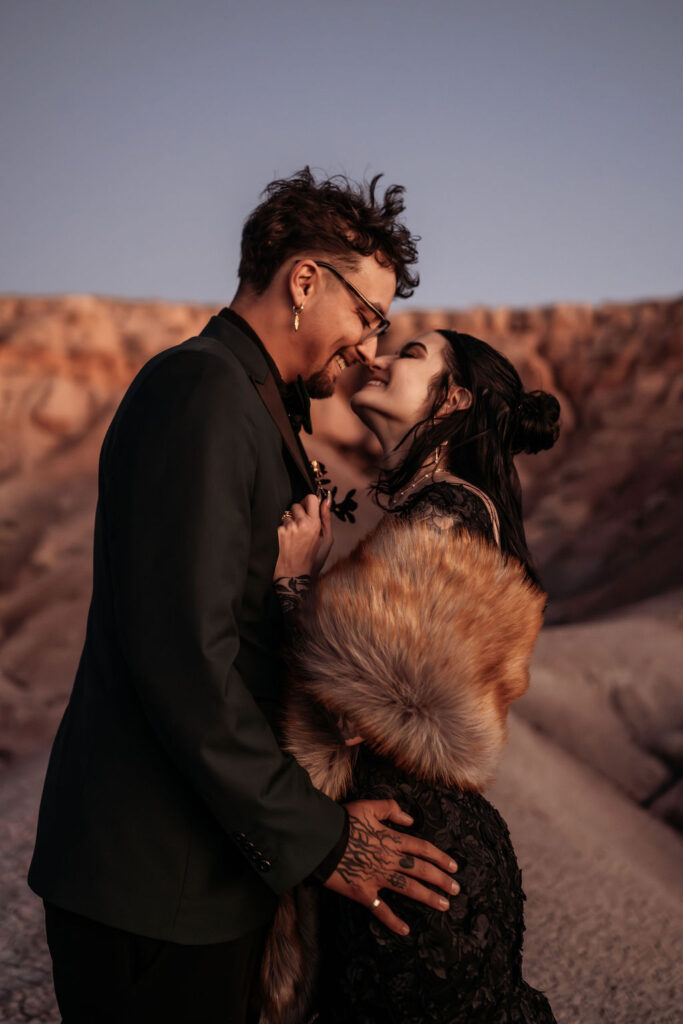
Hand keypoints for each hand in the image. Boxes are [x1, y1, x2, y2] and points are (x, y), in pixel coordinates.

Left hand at [274, 492, 333, 579]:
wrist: (294, 575)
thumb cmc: (312, 558)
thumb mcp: (326, 540)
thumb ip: (326, 517)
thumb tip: (326, 499)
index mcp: (315, 524)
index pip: (311, 498)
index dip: (308, 502)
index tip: (307, 510)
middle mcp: (301, 523)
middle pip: (296, 505)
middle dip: (297, 513)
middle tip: (300, 529)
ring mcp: (287, 528)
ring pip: (285, 515)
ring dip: (287, 523)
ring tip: (291, 539)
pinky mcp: (276, 533)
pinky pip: (277, 524)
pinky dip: (280, 531)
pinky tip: (284, 543)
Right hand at [323, 799, 459, 935]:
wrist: (320, 840)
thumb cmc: (343, 821)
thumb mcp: (368, 806)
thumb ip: (391, 809)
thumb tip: (410, 819)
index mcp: (391, 839)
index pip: (422, 849)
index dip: (440, 858)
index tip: (454, 867)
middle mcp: (389, 860)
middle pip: (421, 870)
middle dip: (441, 880)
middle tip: (456, 889)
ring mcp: (377, 877)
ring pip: (409, 889)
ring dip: (428, 897)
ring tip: (444, 905)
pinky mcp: (363, 892)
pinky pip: (380, 909)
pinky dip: (393, 920)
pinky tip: (406, 930)